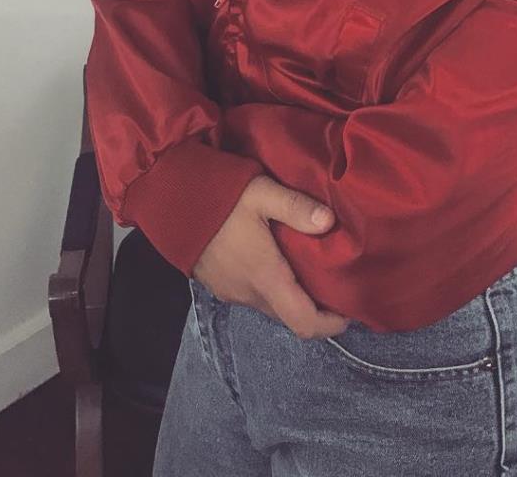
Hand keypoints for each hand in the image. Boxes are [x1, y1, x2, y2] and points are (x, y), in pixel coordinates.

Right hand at [191, 174, 351, 339]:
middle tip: (334, 282)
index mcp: (265, 277)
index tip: (350, 309)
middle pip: (289, 316)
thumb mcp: (261, 192)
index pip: (304, 322)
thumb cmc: (216, 195)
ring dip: (290, 296)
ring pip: (270, 306)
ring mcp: (230, 291)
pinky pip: (251, 295)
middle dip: (315, 308)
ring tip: (308, 267)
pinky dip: (270, 287)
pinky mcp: (217, 284)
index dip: (331, 325)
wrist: (167, 200)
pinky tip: (276, 260)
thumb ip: (296, 207)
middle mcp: (248, 293)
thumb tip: (330, 221)